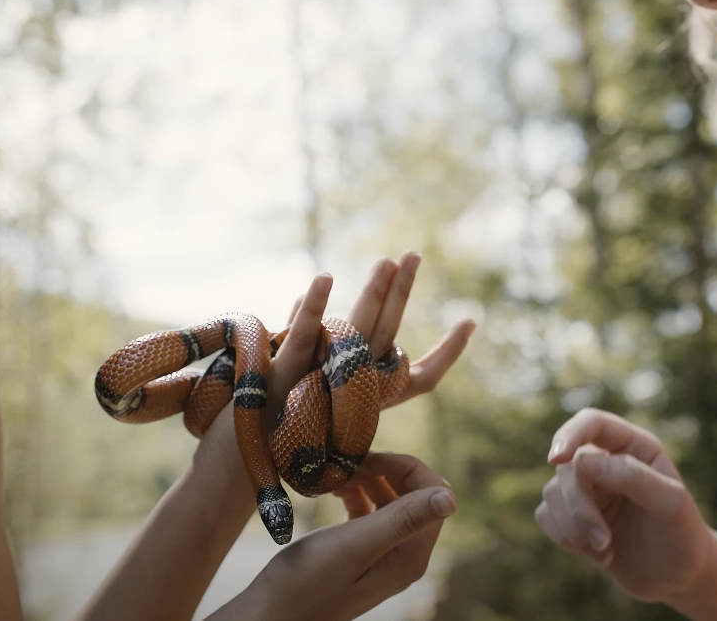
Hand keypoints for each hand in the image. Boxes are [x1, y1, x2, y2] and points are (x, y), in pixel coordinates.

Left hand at [192, 253, 476, 512]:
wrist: (245, 461)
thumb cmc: (285, 425)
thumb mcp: (318, 380)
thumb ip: (316, 337)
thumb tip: (316, 292)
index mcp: (372, 398)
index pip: (424, 378)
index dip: (450, 352)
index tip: (471, 321)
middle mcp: (355, 389)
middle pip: (390, 335)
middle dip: (403, 293)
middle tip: (413, 255)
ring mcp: (325, 380)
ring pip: (359, 329)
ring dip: (377, 292)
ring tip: (391, 260)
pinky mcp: (287, 371)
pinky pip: (306, 333)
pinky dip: (315, 306)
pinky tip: (325, 277)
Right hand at [234, 453, 456, 620]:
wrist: (270, 615)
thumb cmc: (306, 583)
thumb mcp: (354, 546)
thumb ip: (401, 520)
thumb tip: (451, 499)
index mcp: (410, 556)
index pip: (432, 495)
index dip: (405, 467)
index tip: (366, 459)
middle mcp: (404, 556)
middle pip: (413, 495)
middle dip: (385, 470)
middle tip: (349, 462)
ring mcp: (383, 556)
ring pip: (390, 501)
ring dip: (369, 481)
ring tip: (337, 474)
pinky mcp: (361, 554)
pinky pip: (371, 514)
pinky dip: (356, 495)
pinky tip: (333, 491)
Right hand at [536, 408, 716, 602]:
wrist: (678, 576)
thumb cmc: (682, 536)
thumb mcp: (669, 504)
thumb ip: (631, 476)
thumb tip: (582, 460)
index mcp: (633, 447)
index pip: (591, 423)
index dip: (570, 435)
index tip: (556, 458)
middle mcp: (606, 461)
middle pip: (567, 467)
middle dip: (579, 507)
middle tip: (603, 539)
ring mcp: (587, 489)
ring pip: (552, 493)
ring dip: (574, 528)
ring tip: (606, 550)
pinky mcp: (572, 516)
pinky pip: (546, 516)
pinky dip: (566, 538)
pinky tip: (598, 553)